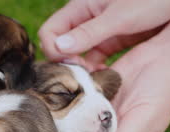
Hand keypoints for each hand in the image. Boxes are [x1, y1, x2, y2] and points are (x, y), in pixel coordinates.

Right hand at [39, 0, 169, 70]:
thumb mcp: (119, 18)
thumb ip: (89, 33)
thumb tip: (59, 48)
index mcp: (80, 8)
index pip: (50, 33)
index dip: (55, 51)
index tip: (72, 64)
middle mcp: (85, 20)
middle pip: (61, 46)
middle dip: (67, 64)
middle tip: (83, 79)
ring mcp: (98, 32)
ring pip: (78, 55)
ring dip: (83, 70)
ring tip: (95, 84)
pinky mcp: (112, 41)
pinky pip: (95, 59)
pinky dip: (97, 70)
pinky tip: (107, 80)